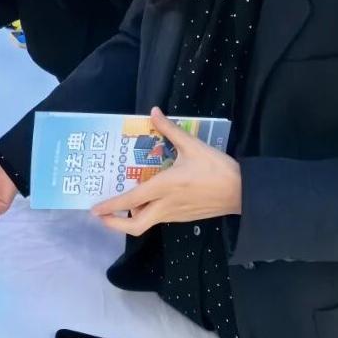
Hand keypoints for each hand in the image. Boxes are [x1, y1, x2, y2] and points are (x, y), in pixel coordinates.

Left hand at [92, 108, 241, 235]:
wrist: (244, 192)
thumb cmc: (217, 168)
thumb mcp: (193, 145)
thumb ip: (169, 129)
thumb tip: (153, 111)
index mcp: (164, 187)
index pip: (131, 201)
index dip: (111, 206)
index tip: (94, 209)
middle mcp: (166, 205)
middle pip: (136, 225)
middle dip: (115, 223)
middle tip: (101, 214)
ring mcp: (175, 214)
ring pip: (147, 223)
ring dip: (130, 218)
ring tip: (119, 205)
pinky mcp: (184, 217)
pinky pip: (159, 219)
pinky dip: (147, 214)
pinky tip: (144, 202)